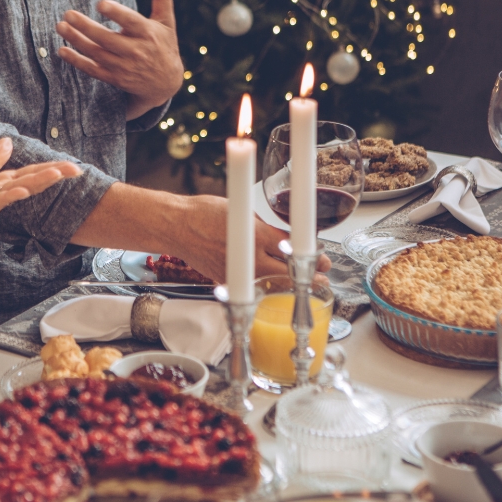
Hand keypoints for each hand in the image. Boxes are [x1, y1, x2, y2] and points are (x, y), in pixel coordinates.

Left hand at [0, 138, 81, 251]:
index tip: (74, 165)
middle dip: (55, 174)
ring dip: (39, 182)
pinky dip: (11, 196)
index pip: (32, 172)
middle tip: (77, 170)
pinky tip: (23, 191)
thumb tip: (8, 140)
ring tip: (57, 175)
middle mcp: (2, 191)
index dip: (52, 167)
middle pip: (32, 180)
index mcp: (3, 183)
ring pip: (20, 188)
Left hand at [55, 0, 183, 118]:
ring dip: (77, 41)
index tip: (100, 3)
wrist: (165, 83)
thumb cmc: (164, 45)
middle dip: (86, 27)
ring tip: (60, 27)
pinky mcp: (115, 78)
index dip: (116, 13)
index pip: (131, 21)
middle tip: (68, 14)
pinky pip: (92, 70)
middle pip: (107, 39)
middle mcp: (136, 51)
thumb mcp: (167, 22)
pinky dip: (77, 61)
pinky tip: (62, 50)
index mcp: (147, 33)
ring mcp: (124, 66)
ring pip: (97, 53)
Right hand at [165, 195, 329, 283]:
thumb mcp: (243, 212)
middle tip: (323, 277)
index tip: (325, 260)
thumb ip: (266, 228)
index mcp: (257, 235)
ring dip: (290, 287)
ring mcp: (237, 273)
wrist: (176, 226)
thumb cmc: (205, 213)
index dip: (312, 257)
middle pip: (288, 274)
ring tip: (304, 287)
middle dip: (309, 278)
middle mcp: (249, 257)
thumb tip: (286, 238)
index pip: (293, 249)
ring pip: (271, 285)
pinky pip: (249, 288)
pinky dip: (263, 288)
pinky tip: (272, 287)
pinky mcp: (226, 281)